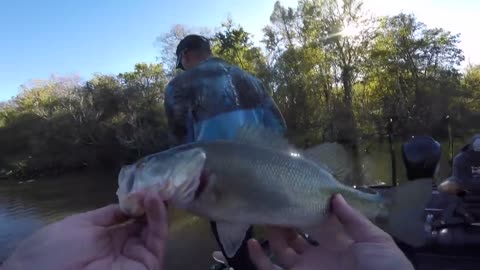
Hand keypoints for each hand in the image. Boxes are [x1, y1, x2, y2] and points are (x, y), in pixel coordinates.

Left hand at [1, 191, 167, 269]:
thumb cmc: (55, 252)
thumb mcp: (81, 224)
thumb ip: (108, 215)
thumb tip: (128, 203)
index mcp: (108, 240)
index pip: (132, 220)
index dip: (140, 203)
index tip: (146, 185)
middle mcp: (125, 249)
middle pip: (148, 225)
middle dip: (152, 204)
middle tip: (156, 184)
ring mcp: (135, 258)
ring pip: (155, 232)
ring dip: (158, 209)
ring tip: (154, 190)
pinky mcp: (145, 266)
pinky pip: (157, 242)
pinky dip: (159, 220)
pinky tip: (153, 201)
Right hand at [248, 194, 413, 269]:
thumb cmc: (383, 268)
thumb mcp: (375, 240)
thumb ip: (353, 219)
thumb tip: (335, 196)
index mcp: (338, 247)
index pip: (319, 227)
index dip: (307, 213)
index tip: (297, 194)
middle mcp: (318, 258)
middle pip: (296, 238)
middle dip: (286, 221)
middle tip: (276, 201)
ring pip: (281, 251)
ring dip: (272, 235)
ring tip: (265, 214)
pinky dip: (258, 259)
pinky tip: (251, 241)